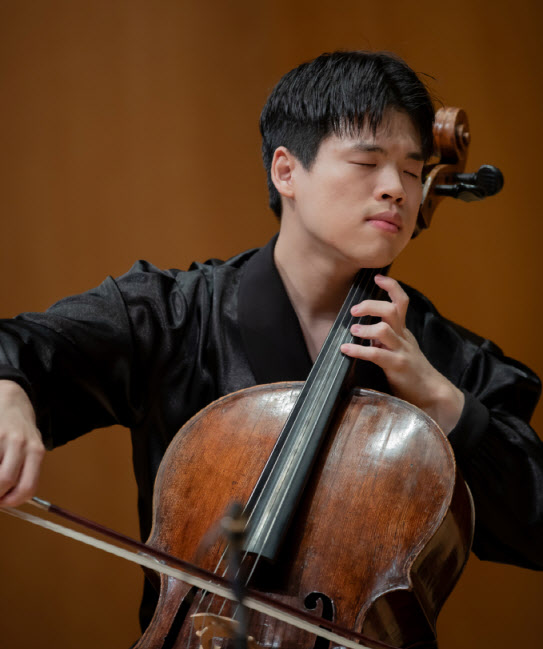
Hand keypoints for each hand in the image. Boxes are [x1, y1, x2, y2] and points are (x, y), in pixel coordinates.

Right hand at [0, 380, 44, 506]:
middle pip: (5, 481)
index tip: (5, 502)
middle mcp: (21, 444)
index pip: (27, 487)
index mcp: (36, 451)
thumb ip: (25, 471)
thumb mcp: (32, 448)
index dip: (13, 501)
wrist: (11, 399)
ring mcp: (3, 438)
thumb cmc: (21, 430)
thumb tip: (8, 498)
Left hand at [340, 274, 464, 432]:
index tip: (377, 278)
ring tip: (353, 331)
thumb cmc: (412, 373)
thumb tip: (363, 331)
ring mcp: (402, 351)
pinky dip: (358, 350)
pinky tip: (346, 350)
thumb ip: (384, 340)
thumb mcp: (400, 350)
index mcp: (404, 331)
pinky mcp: (398, 367)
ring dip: (365, 328)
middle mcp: (404, 337)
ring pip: (384, 329)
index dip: (391, 287)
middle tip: (355, 310)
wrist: (432, 394)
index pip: (401, 302)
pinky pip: (376, 354)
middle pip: (391, 310)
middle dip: (371, 305)